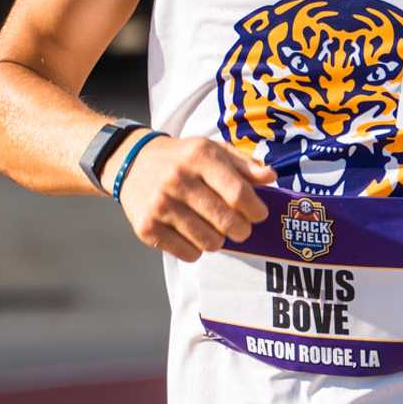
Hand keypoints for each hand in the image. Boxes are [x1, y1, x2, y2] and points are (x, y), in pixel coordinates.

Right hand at [117, 134, 274, 260]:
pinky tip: (191, 233)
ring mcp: (160, 205)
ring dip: (219, 240)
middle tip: (240, 228)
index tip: (258, 214)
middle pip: (226, 221)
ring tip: (213, 228)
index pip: (238, 193)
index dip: (255, 210)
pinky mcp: (147, 227)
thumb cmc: (182, 158)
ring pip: (209, 242)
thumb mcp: (212, 150)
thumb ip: (244, 164)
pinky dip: (196, 248)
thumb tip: (270, 176)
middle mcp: (178, 179)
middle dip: (242, 230)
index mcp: (199, 156)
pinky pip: (188, 253)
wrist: (131, 162)